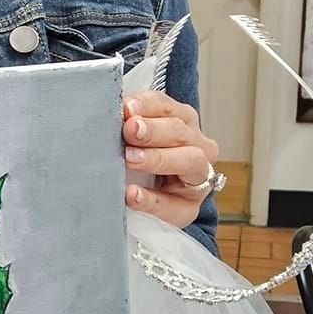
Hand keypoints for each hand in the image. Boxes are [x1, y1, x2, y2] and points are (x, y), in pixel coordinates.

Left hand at [120, 90, 219, 227]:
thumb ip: (127, 124)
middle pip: (179, 132)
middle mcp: (198, 145)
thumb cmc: (137, 159)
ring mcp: (199, 177)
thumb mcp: (133, 139)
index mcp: (183, 121)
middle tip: (129, 130)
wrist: (144, 201)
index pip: (167, 107)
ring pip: (190, 161)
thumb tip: (112, 113)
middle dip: (153, 130)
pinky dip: (151, 199)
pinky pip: (174, 205)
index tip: (126, 108)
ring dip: (159, 158)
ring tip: (131, 159)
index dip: (147, 105)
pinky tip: (132, 194)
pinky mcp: (189, 208)